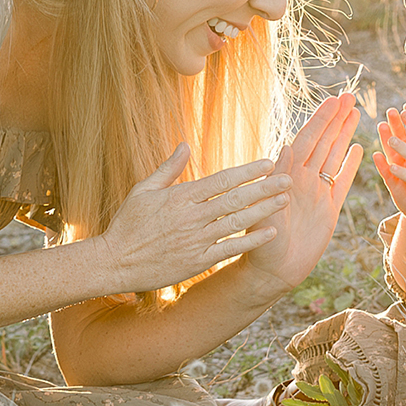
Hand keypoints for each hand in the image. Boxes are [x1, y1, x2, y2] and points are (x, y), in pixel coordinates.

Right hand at [100, 148, 287, 296]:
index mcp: (181, 196)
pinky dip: (251, 240)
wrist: (115, 262)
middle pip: (236, 199)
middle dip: (265, 188)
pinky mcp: (198, 261)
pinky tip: (270, 232)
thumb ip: (169, 168)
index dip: (248, 171)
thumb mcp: (144, 189)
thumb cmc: (127, 223)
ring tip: (285, 201)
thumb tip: (185, 144)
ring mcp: (197, 240)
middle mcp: (192, 217)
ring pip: (237, 222)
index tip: (269, 163)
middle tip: (289, 179)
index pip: (222, 180)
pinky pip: (230, 249)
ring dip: (264, 211)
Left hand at [236, 92, 361, 296]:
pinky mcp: (329, 209)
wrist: (273, 271)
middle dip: (335, 119)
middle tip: (349, 96)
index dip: (321, 120)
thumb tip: (284, 147)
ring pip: (334, 156)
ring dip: (344, 135)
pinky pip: (342, 182)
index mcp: (287, 175)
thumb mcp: (264, 210)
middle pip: (323, 142)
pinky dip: (351, 166)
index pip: (307, 140)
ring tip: (355, 113)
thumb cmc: (261, 243)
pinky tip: (359, 149)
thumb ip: (275, 182)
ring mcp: (317, 192)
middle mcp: (303, 179)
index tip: (334, 101)